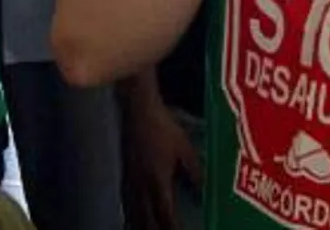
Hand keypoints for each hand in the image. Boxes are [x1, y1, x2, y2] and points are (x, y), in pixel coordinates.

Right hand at [121, 98, 201, 229]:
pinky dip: (132, 214)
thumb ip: (195, 171)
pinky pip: (128, 202)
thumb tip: (204, 190)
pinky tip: (134, 217)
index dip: (172, 228)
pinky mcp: (125, 173)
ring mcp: (130, 180)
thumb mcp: (185, 149)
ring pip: (134, 213)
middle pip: (146, 218)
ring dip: (142, 226)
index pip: (165, 212)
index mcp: (157, 180)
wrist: (138, 111)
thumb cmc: (163, 127)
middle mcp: (141, 185)